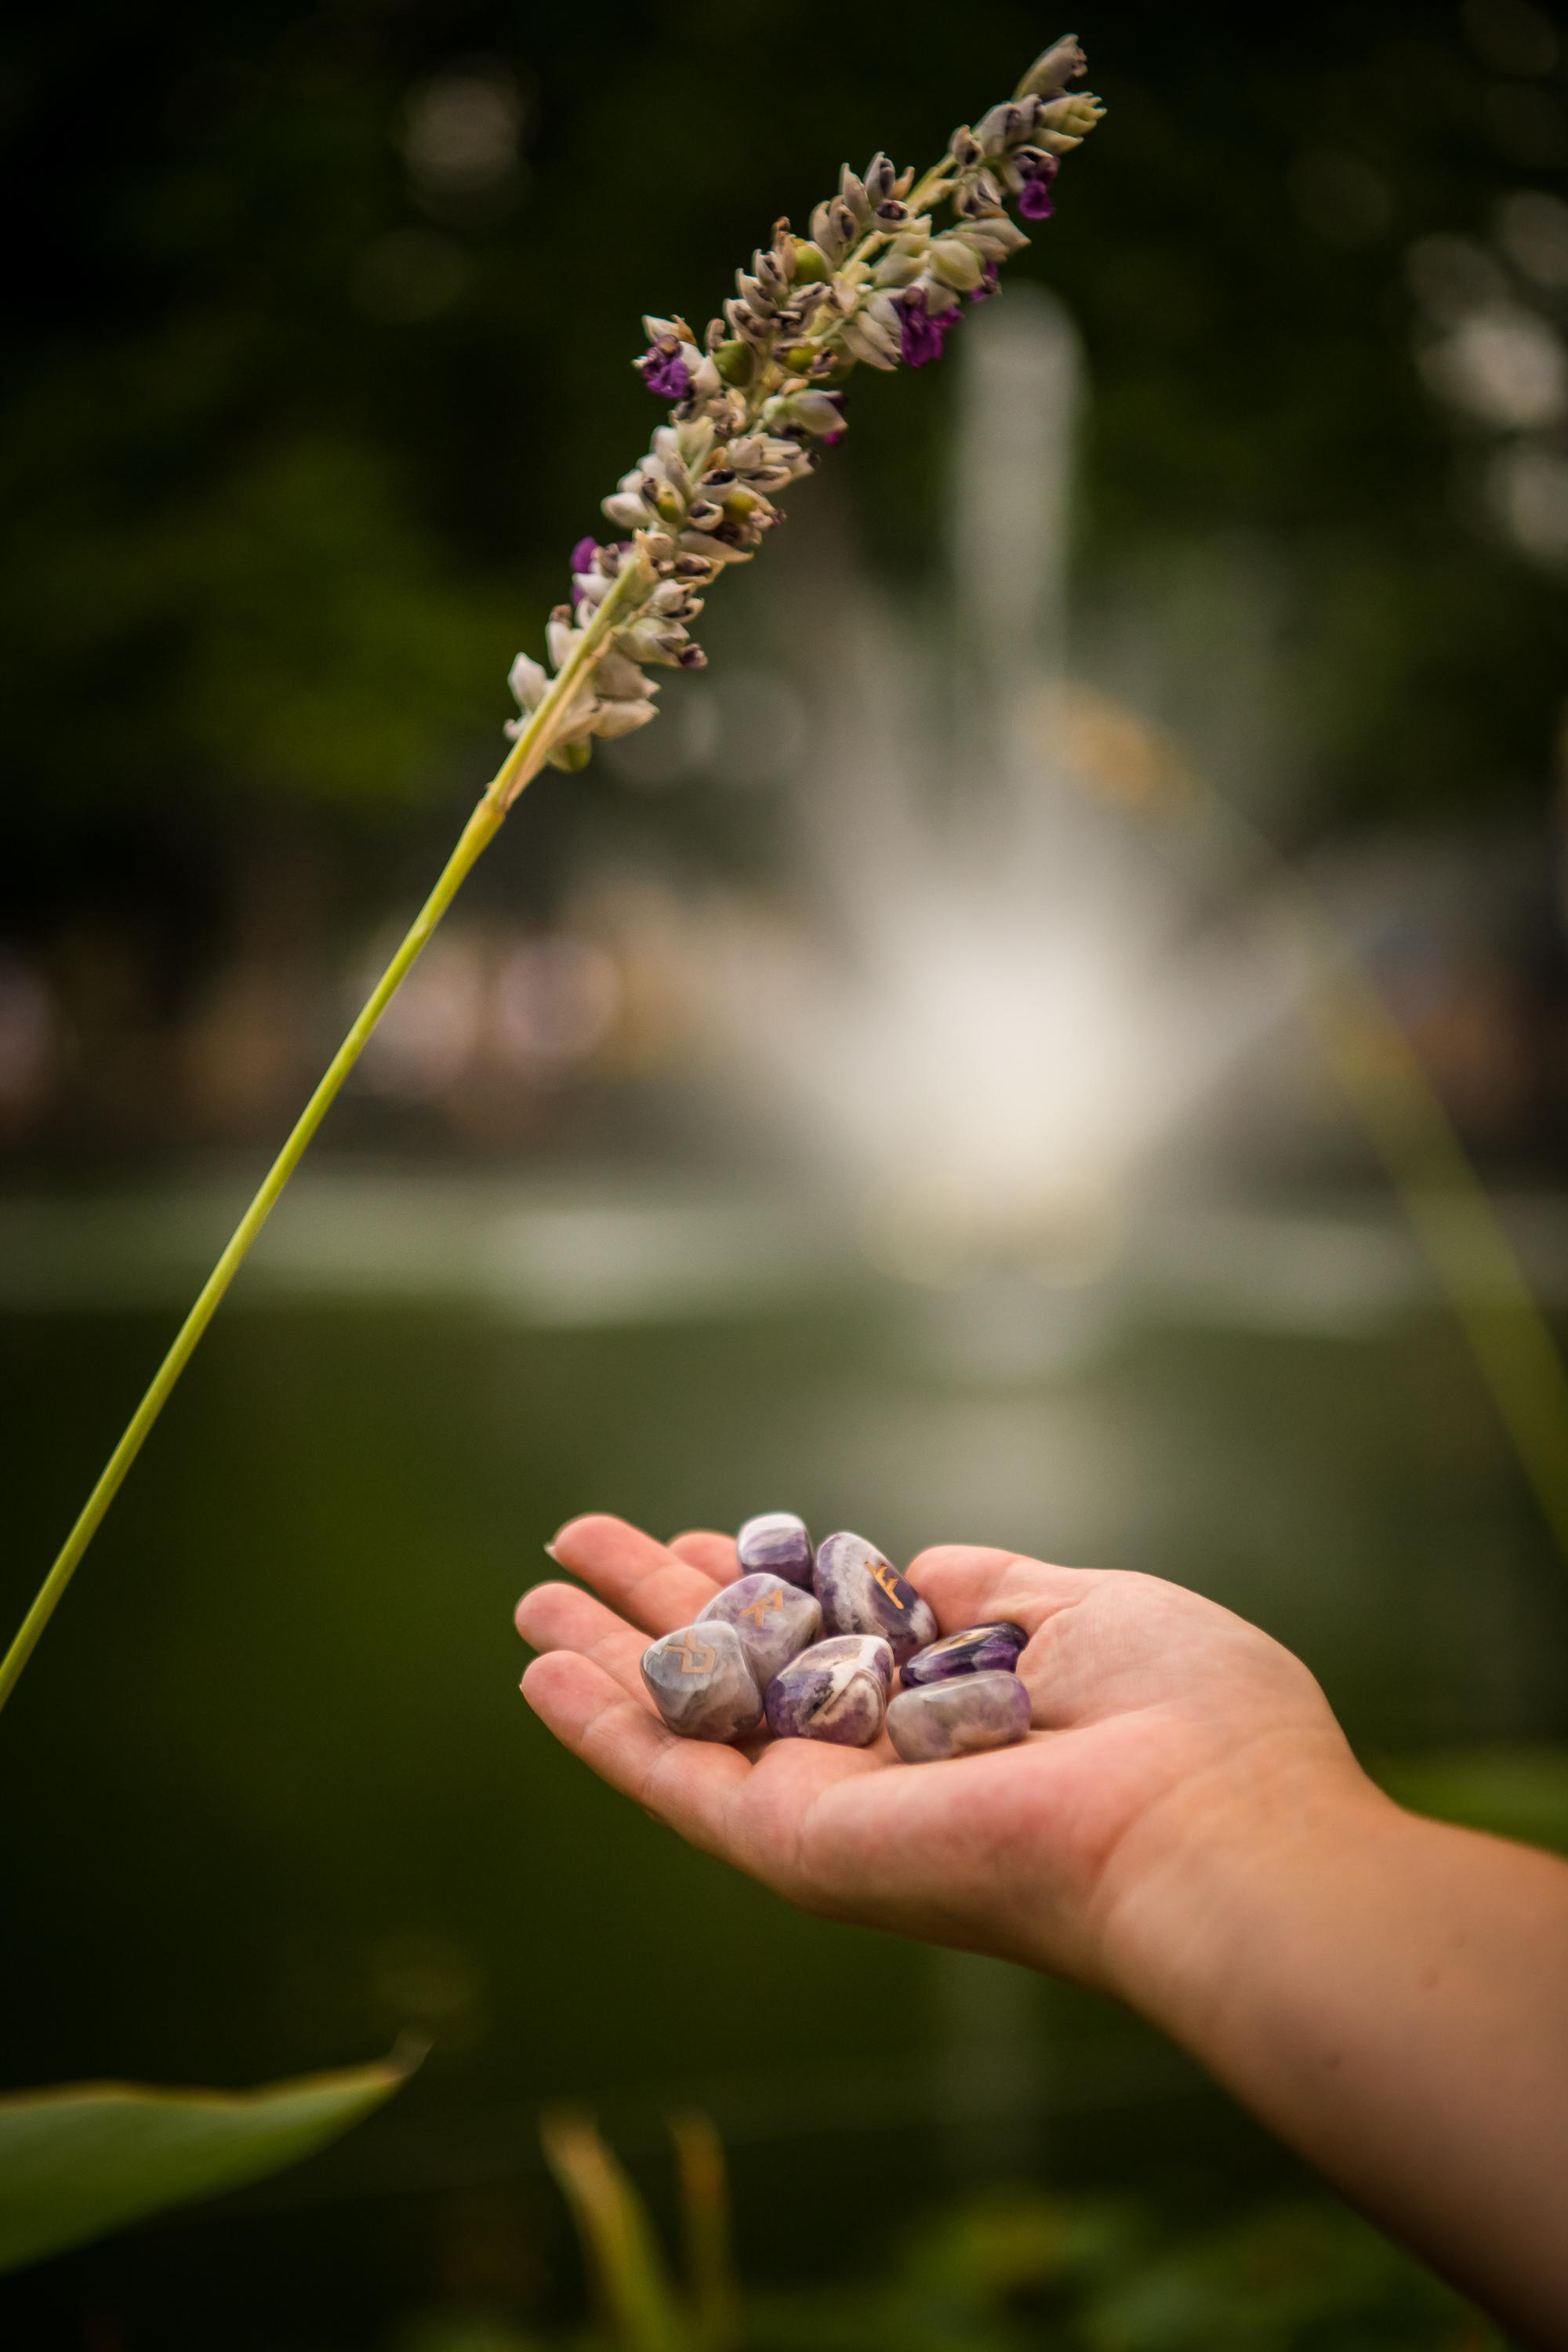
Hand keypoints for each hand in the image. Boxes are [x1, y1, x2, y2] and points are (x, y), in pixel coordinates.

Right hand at [515, 1516, 1369, 1996]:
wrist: (1212, 1826)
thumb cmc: (1192, 1719)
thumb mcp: (1092, 1610)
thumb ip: (993, 1592)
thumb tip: (922, 1565)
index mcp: (953, 1715)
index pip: (827, 1642)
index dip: (763, 1581)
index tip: (713, 1534)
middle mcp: (882, 1770)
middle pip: (741, 1675)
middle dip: (657, 1608)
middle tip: (574, 1547)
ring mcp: (833, 1811)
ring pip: (689, 1723)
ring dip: (603, 1659)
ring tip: (529, 1600)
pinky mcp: (797, 1846)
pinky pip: (677, 1779)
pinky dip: (602, 1727)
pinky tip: (542, 1675)